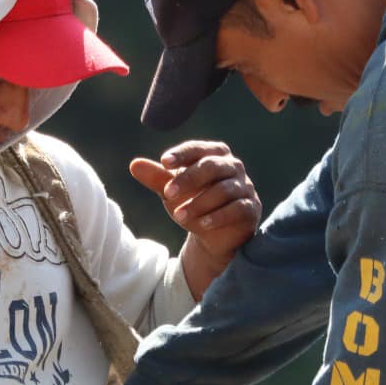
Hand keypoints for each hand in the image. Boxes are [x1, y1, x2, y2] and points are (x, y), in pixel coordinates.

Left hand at [131, 141, 260, 297]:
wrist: (212, 234)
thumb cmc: (193, 203)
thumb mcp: (172, 191)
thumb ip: (157, 178)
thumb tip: (134, 164)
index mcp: (214, 155)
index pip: (198, 149)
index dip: (182, 154)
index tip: (164, 162)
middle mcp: (233, 167)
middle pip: (212, 166)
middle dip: (188, 179)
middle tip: (168, 193)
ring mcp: (245, 187)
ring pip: (224, 189)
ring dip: (199, 203)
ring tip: (179, 216)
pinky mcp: (251, 208)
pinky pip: (237, 208)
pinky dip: (218, 216)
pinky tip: (202, 224)